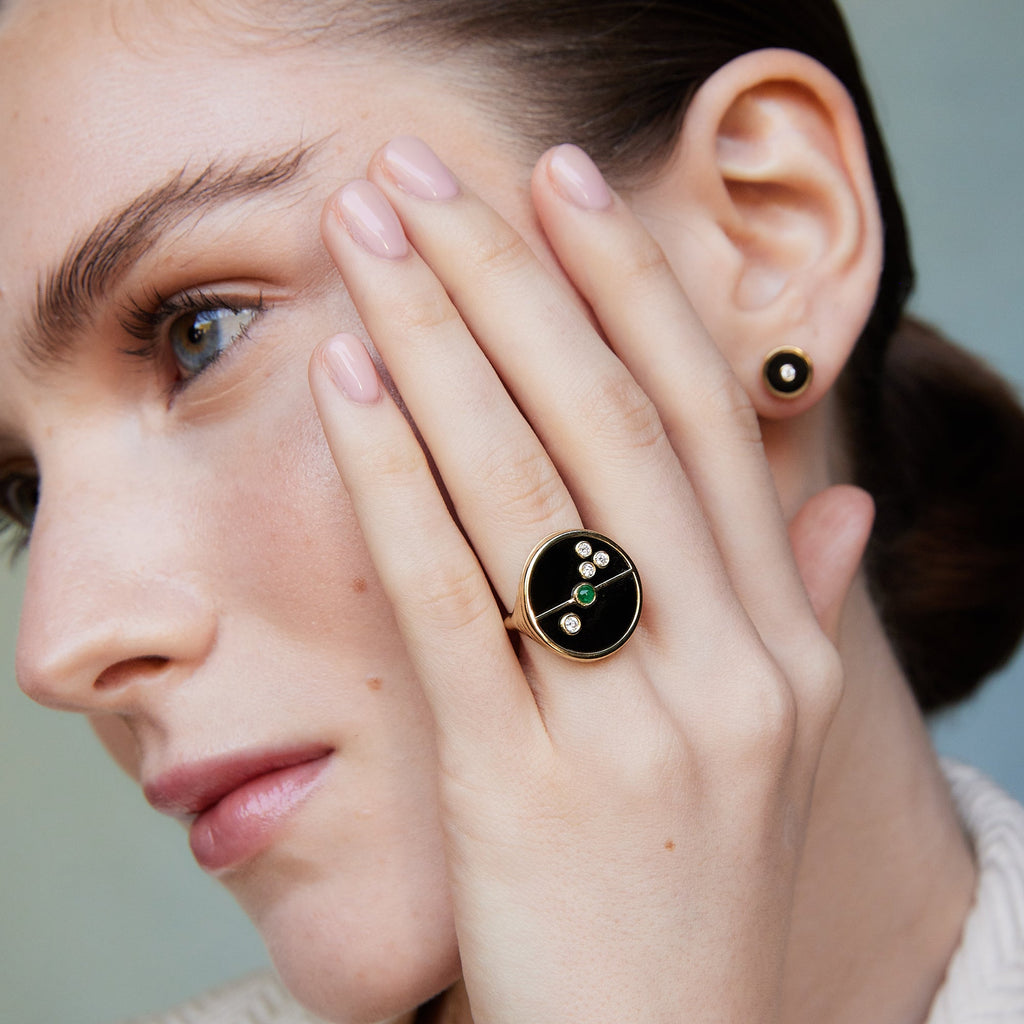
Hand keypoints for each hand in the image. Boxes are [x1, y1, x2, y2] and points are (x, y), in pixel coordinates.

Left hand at [309, 137, 872, 1023]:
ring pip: (529, 485)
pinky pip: (452, 598)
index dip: (632, 286)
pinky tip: (348, 378)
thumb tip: (840, 505)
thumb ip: (796, 608)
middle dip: (514, 277)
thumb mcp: (767, 744)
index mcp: (783, 642)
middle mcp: (727, 665)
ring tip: (371, 236)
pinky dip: (395, 475)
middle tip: (429, 173)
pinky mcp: (525, 786)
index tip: (561, 183)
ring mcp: (634, 726)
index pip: (708, 419)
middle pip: (612, 421)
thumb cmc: (691, 882)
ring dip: (440, 341)